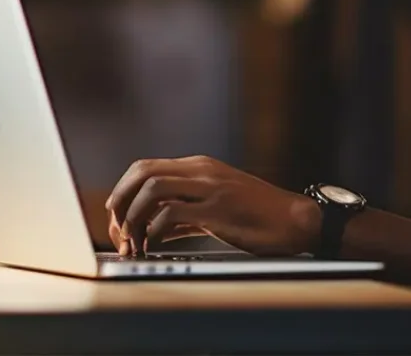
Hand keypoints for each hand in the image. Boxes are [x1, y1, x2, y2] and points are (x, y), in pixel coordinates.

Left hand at [105, 155, 320, 256]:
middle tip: (117, 228)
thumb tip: (152, 228)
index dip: (123, 189)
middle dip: (121, 200)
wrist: (294, 219)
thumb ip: (184, 214)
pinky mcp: (218, 209)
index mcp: (199, 167)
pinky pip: (173, 213)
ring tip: (134, 240)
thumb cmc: (257, 216)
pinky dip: (155, 230)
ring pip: (153, 188)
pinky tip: (155, 244)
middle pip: (143, 172)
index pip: (146, 167)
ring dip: (135, 216)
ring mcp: (210, 188)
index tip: (115, 214)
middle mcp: (201, 171)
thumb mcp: (215, 208)